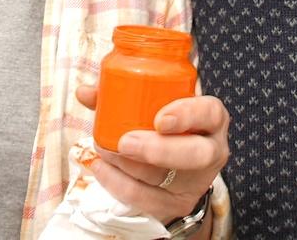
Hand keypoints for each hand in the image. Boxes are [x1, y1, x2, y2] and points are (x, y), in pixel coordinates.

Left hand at [74, 84, 227, 221]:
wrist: (176, 164)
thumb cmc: (164, 124)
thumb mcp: (154, 104)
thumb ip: (122, 93)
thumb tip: (85, 91)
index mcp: (210, 118)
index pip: (209, 112)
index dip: (187, 114)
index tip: (159, 119)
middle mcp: (211, 150)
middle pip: (196, 155)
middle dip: (157, 150)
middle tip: (125, 142)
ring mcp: (196, 181)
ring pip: (164, 178)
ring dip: (127, 165)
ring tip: (104, 149)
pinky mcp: (178, 203)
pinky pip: (147, 199)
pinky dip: (118, 184)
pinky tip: (102, 169)